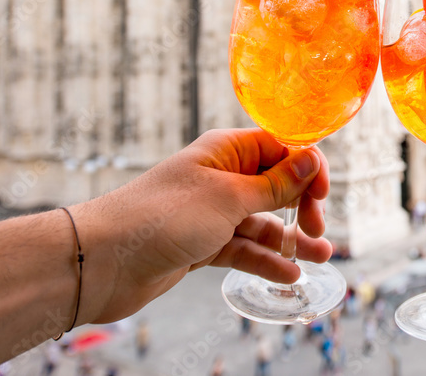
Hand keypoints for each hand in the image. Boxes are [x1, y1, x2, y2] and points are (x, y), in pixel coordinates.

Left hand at [72, 129, 331, 324]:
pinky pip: (244, 248)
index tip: (323, 193)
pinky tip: (287, 275)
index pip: (280, 149)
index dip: (306, 167)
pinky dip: (265, 260)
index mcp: (226, 151)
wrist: (103, 261)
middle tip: (316, 229)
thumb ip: (274, 184)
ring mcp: (212, 213)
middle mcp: (221, 177)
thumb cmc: (163, 217)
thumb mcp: (229, 198)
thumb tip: (311, 161)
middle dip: (302, 205)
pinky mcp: (203, 244)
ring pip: (263, 222)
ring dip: (291, 239)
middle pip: (277, 185)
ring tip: (323, 257)